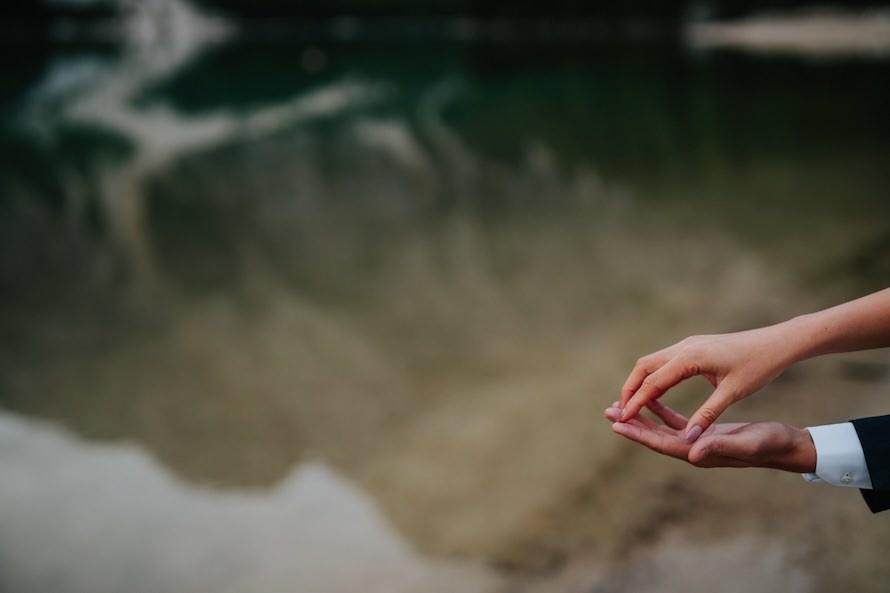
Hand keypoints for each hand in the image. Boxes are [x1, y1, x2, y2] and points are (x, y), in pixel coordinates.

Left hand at [603, 401, 815, 472]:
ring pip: (661, 428)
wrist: (785, 444)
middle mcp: (693, 450)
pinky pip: (675, 420)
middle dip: (631, 424)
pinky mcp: (703, 431)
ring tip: (619, 405)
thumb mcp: (745, 443)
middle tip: (607, 412)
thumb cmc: (769, 444)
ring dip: (642, 417)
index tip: (617, 424)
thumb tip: (692, 453)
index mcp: (699, 453)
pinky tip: (651, 399)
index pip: (661, 443)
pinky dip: (661, 410)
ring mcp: (697, 441)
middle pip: (655, 437)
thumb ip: (719, 447)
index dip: (638, 434)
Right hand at [618, 327, 800, 441]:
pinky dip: (652, 378)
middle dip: (629, 390)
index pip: (653, 383)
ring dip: (639, 383)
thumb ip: (707, 415)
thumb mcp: (733, 393)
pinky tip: (654, 393)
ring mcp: (687, 345)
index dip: (636, 403)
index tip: (622, 420)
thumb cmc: (758, 367)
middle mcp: (684, 347)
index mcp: (690, 358)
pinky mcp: (693, 347)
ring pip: (651, 363)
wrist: (776, 342)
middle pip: (643, 368)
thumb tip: (688, 439)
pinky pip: (663, 362)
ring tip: (632, 405)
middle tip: (620, 413)